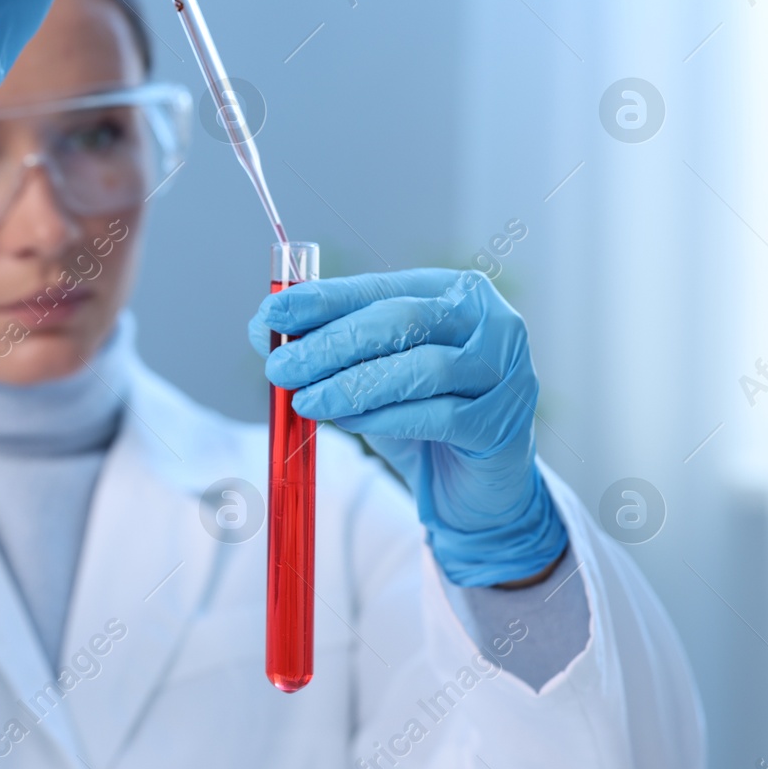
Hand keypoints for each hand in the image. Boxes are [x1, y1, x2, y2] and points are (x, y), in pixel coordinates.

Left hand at [250, 269, 567, 586]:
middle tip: (280, 366)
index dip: (323, 299)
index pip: (381, 286)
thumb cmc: (420, 411)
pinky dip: (385, 418)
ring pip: (421, 368)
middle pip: (401, 320)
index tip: (271, 312)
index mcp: (453, 292)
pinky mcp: (502, 423)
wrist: (476, 482)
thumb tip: (263, 328)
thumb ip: (326, 346)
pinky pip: (438, 416)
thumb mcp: (369, 372)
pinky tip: (346, 423)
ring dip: (353, 385)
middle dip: (332, 343)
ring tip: (307, 401)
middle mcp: (488, 323)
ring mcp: (504, 372)